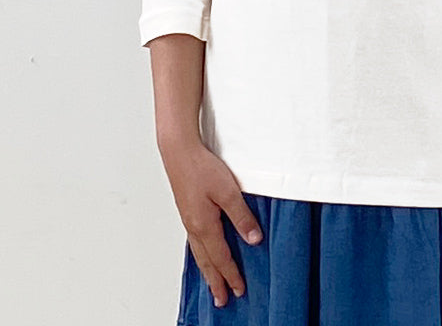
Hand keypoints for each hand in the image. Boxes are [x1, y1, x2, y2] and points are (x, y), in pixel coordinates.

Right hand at [159, 136, 263, 307]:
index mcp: (204, 225)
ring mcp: (188, 219)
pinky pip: (194, 241)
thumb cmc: (201, 167)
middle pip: (207, 261)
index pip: (221, 258)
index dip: (232, 275)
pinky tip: (203, 253)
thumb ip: (241, 216)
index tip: (239, 290)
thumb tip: (253, 239)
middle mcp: (194, 226)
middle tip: (221, 300)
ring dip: (207, 270)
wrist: (178, 151)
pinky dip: (200, 254)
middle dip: (216, 281)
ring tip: (212, 284)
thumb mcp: (228, 191)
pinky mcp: (187, 210)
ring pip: (199, 253)